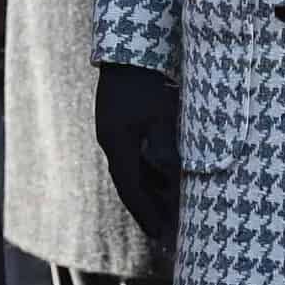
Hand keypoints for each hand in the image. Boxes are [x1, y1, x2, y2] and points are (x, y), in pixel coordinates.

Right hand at [95, 63, 181, 253]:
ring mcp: (112, 130)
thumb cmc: (147, 81)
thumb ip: (166, 146)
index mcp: (117, 143)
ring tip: (167, 207)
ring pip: (130, 169)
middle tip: (162, 231)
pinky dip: (147, 169)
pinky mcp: (118, 122)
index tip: (159, 233)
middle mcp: (111, 140)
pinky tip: (163, 174)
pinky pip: (132, 154)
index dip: (145, 213)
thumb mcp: (161, 114)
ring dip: (148, 188)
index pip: (130, 188)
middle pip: (128, 183)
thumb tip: (174, 174)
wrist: (129, 51)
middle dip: (146, 207)